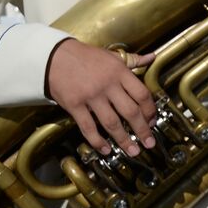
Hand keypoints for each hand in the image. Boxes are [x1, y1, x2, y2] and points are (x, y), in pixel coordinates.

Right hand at [47, 39, 155, 156]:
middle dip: (142, 130)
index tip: (153, 121)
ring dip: (124, 140)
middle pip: (130, 111)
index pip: (142, 94)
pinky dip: (98, 141)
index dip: (150, 110)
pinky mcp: (74, 105)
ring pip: (112, 122)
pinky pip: (88, 127)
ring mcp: (91, 96)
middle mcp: (108, 85)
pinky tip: (106, 150)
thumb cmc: (86, 56)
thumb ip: (133, 60)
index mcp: (120, 72)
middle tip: (149, 143)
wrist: (54, 57)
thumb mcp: (112, 55)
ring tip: (133, 151)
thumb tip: (152, 57)